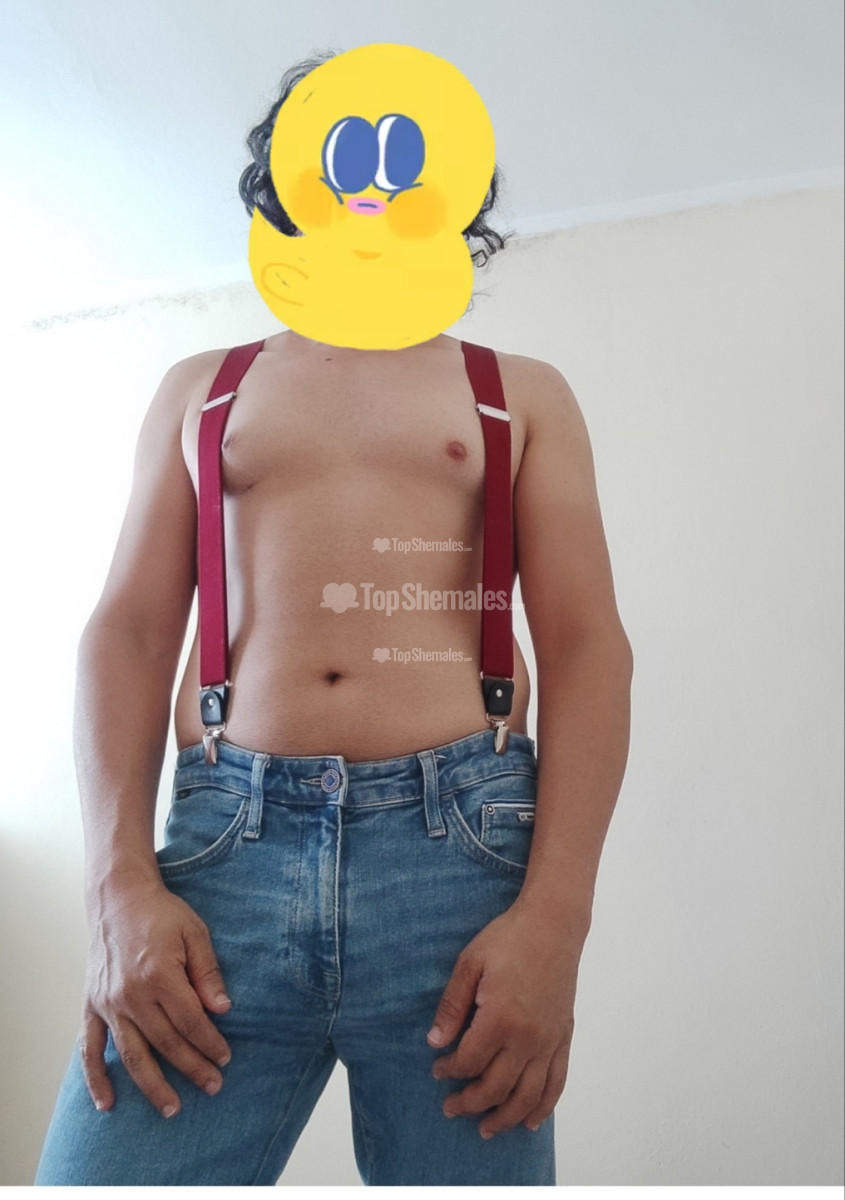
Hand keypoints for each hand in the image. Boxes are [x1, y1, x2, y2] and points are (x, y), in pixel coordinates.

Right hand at [79, 876, 233, 1118]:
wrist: (118, 899)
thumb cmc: (161, 914)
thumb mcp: (194, 932)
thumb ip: (208, 972)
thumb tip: (223, 1009)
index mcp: (159, 975)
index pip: (190, 1021)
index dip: (209, 1042)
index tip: (225, 1058)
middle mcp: (131, 995)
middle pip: (166, 1043)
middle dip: (192, 1068)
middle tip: (213, 1086)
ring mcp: (108, 1003)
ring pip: (132, 1054)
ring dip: (152, 1085)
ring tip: (172, 1108)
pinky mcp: (91, 1006)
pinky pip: (89, 1049)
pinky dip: (96, 1078)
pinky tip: (107, 1103)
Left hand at [426, 899, 583, 1138]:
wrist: (553, 925)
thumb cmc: (508, 938)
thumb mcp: (470, 963)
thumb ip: (452, 1006)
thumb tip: (435, 1042)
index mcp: (499, 1018)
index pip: (469, 1062)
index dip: (449, 1071)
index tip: (437, 1070)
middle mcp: (527, 1037)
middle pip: (495, 1087)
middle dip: (469, 1103)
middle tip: (450, 1108)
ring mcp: (549, 1040)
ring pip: (527, 1096)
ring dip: (505, 1117)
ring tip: (486, 1128)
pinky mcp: (563, 1037)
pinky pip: (556, 1083)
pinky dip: (543, 1107)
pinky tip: (530, 1121)